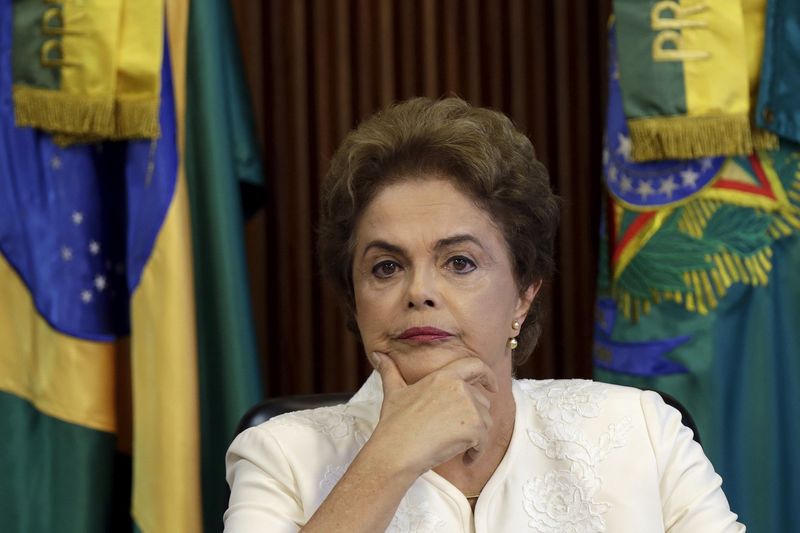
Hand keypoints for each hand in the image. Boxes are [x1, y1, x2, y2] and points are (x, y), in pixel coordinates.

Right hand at [367, 351, 497, 475]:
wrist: (396, 451)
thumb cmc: (394, 423)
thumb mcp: (393, 392)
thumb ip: (389, 371)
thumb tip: (377, 355)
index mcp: (443, 376)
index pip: (474, 365)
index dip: (487, 374)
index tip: (492, 386)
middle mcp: (459, 387)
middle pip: (482, 400)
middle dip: (475, 417)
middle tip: (456, 432)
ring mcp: (468, 407)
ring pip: (485, 421)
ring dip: (475, 435)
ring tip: (456, 445)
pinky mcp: (474, 427)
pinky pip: (484, 441)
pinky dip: (476, 452)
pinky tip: (464, 458)